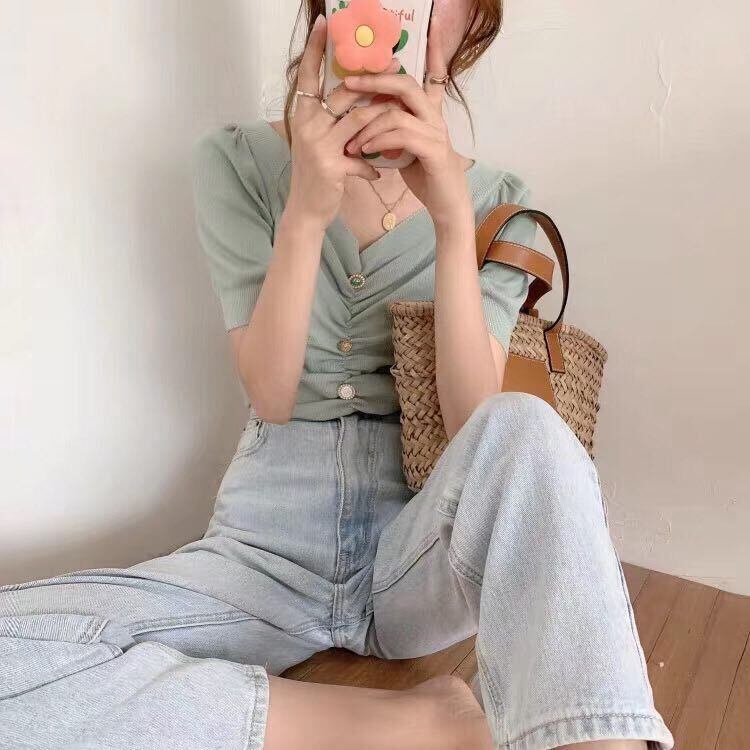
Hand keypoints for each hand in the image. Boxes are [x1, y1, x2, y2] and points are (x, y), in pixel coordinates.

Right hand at [286, 15, 402, 230]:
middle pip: (343, 93)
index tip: (325, 24)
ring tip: (402, 116)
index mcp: (303, 115)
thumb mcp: (319, 143)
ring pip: (359, 119)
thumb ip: (331, 121)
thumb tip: (354, 97)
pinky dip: (373, 166)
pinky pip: (363, 159)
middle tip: (394, 63)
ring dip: (383, 118)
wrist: (306, 212)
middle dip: (371, 79)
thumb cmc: (316, 176)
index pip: (308, 75)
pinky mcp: (332, 167)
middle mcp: (308, 126)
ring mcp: (319, 146)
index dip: (314, 49)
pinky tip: (379, 174)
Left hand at [341, 14, 471, 227]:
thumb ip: (392, 128)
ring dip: (367, 123)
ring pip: (397, 111)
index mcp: (430, 112)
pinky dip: (377, 140)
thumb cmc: (425, 176)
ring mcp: (436, 132)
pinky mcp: (433, 150)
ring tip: (349, 139)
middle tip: (348, 83)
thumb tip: (367, 118)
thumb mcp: (405, 147)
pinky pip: (400, 135)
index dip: (435, 48)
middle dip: (375, 81)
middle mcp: (435, 116)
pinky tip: (362, 149)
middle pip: (406, 84)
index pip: (434, 73)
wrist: (446, 205)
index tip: (434, 20)